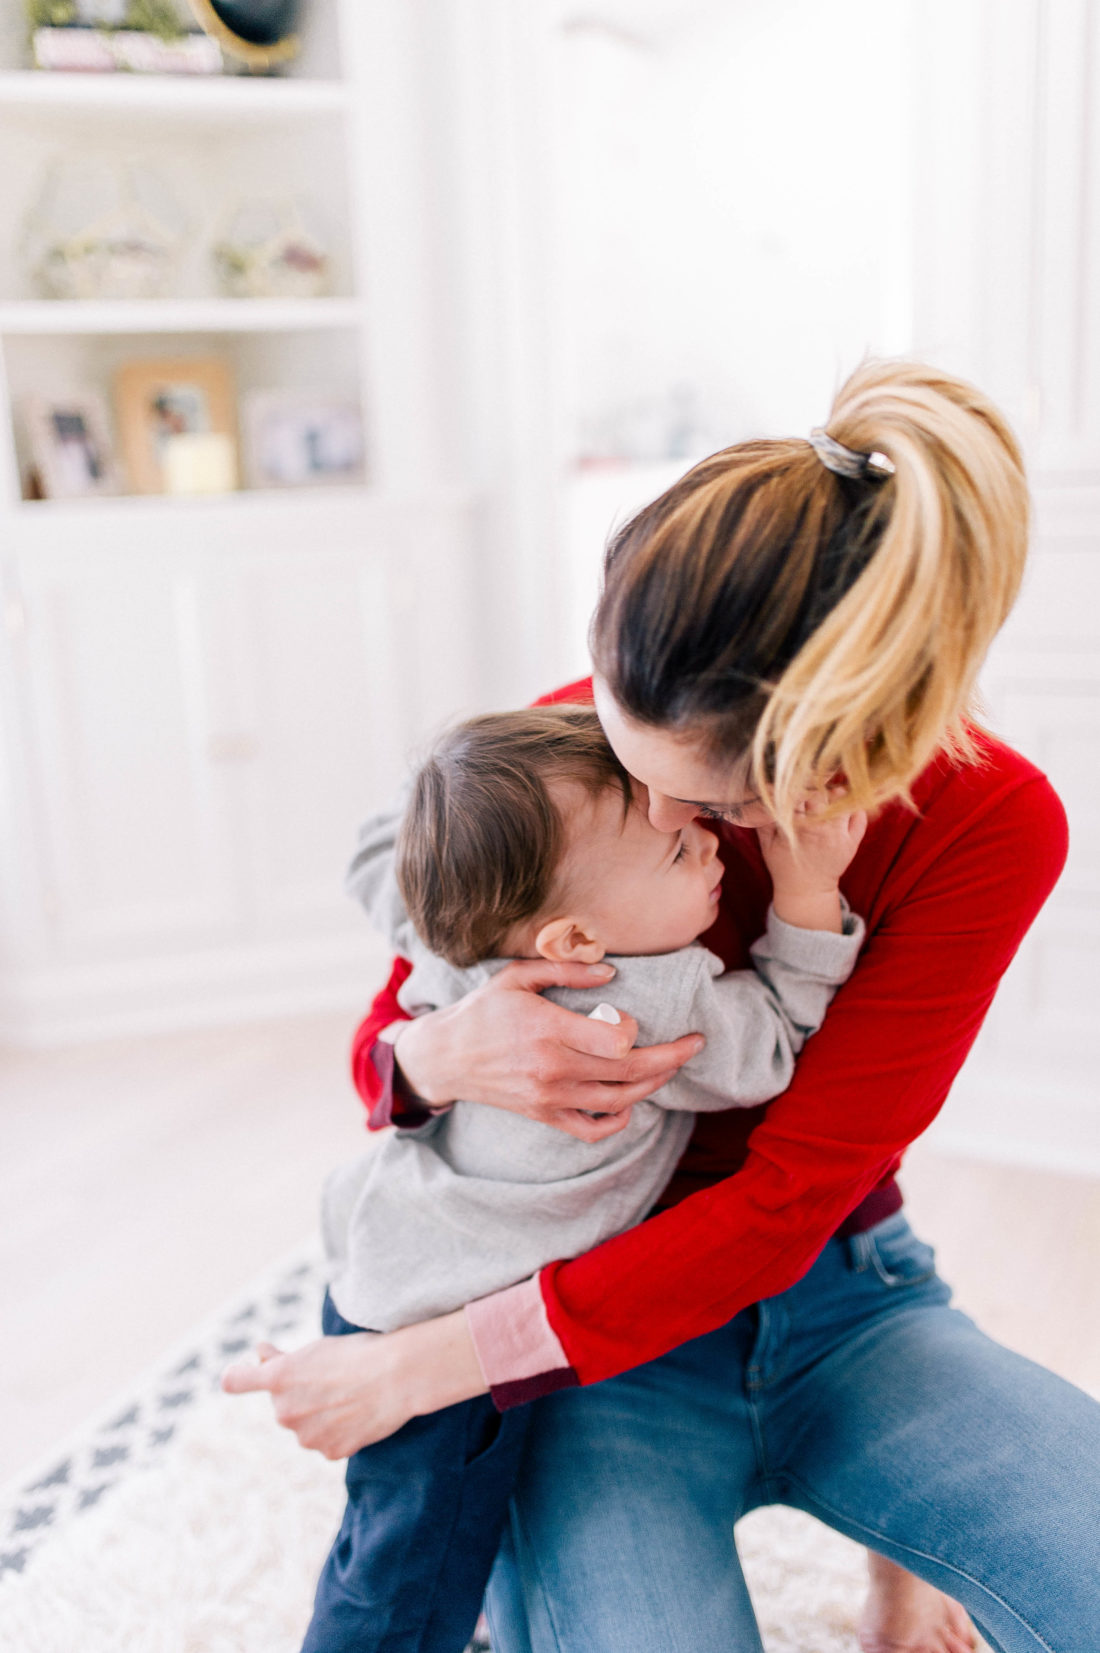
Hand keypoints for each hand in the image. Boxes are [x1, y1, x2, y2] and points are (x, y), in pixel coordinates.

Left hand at [221, 1310, 486, 1458]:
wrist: (398, 1376)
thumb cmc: (358, 1354)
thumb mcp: (316, 1349)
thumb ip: (281, 1358)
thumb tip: (259, 1352)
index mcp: (278, 1378)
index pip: (235, 1381)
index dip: (238, 1376)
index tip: (243, 1373)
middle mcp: (285, 1411)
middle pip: (282, 1405)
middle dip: (298, 1395)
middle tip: (329, 1379)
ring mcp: (306, 1436)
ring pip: (305, 1427)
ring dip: (318, 1415)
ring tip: (349, 1396)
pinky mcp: (329, 1452)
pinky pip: (325, 1442)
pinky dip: (337, 1432)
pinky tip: (356, 1414)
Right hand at [393, 958, 702, 1142]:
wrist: (447, 1057)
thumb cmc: (484, 1011)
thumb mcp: (518, 976)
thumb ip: (566, 970)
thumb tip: (612, 974)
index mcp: (548, 1029)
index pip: (615, 1039)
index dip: (635, 1029)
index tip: (633, 1017)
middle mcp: (553, 1068)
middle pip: (628, 1070)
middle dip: (671, 1057)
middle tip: (695, 1043)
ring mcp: (551, 1097)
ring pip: (619, 1100)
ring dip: (653, 1084)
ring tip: (670, 1066)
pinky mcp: (546, 1116)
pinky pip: (593, 1129)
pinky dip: (619, 1120)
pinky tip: (630, 1102)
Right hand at [756, 790, 866, 931]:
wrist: (807, 890)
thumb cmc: (784, 864)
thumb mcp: (767, 844)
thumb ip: (763, 820)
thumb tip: (763, 792)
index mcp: (796, 830)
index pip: (797, 796)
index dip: (796, 785)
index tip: (793, 779)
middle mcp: (819, 831)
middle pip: (821, 795)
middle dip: (816, 786)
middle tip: (812, 783)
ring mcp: (839, 837)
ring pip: (842, 803)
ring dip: (836, 794)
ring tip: (829, 793)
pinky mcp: (852, 843)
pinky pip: (859, 817)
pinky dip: (855, 807)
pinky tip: (844, 804)